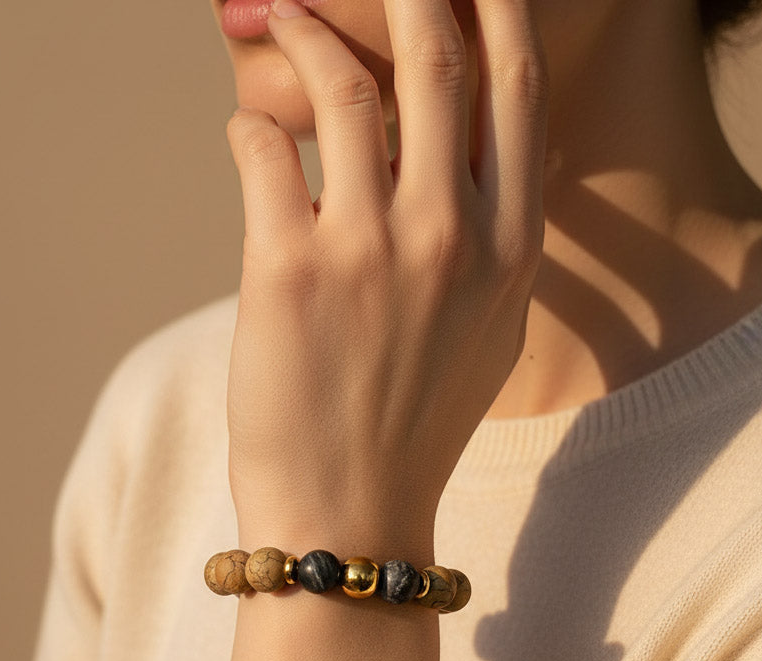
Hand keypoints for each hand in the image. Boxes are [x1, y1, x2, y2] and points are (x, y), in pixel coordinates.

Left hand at [224, 0, 548, 563]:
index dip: (494, 11)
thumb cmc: (414, 424)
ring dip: (305, 32)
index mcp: (511, 248)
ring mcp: (371, 249)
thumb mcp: (484, 333)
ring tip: (280, 15)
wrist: (351, 510)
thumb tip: (450, 168)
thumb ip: (487, 245)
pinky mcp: (288, 269)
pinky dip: (248, 124)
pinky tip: (245, 129)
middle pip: (439, 60)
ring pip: (343, 86)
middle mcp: (452, 235)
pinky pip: (263, 149)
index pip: (516, 91)